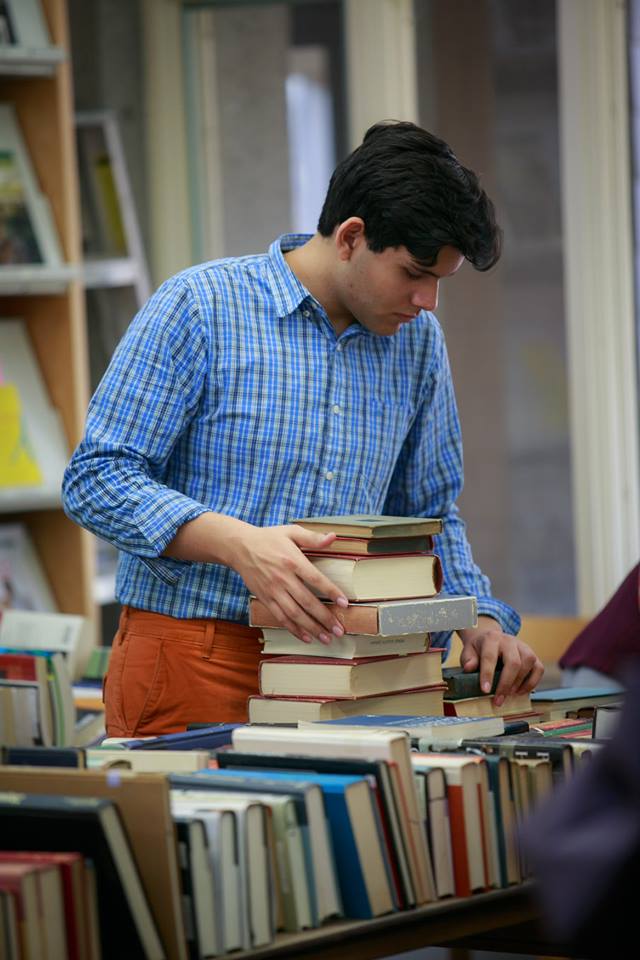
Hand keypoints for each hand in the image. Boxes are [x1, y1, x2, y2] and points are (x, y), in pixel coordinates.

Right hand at [223, 523, 347, 645]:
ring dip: (311, 628)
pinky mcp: (265, 599)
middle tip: (339, 630)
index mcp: (293, 561)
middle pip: (307, 601)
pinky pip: (280, 617)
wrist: (240, 547)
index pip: (316, 579)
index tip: (345, 604)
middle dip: (325, 618)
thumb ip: (313, 538)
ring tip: (326, 638)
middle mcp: (283, 578)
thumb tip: (333, 537)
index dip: (331, 592)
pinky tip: (306, 637)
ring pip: (294, 614)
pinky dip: (293, 629)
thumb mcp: (291, 532)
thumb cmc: (269, 538)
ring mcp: (273, 591)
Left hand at [457, 615, 544, 706]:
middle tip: (498, 700)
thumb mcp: (469, 651)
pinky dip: (531, 683)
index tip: (485, 690)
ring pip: (528, 663)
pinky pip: (539, 668)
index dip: (488, 674)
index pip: (490, 656)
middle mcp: (510, 641)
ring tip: (509, 695)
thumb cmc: (479, 648)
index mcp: (492, 638)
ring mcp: (523, 647)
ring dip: (520, 683)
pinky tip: (520, 692)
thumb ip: (468, 659)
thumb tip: (469, 668)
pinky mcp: (533, 655)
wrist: (490, 638)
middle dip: (506, 684)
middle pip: (514, 662)